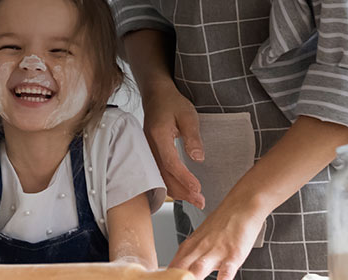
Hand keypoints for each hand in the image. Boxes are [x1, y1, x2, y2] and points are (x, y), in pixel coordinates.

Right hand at [140, 82, 206, 208]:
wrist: (156, 96)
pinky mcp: (150, 154)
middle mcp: (149, 147)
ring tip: (194, 200)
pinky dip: (170, 184)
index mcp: (158, 136)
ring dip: (177, 191)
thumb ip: (193, 137)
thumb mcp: (188, 115)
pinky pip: (158, 173)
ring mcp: (147, 152)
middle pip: (163, 176)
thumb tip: (198, 159)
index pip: (171, 163)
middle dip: (182, 191)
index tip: (197, 188)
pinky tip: (181, 191)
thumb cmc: (172, 103)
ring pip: (160, 178)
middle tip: (200, 201)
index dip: (184, 178)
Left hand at [168, 205, 262, 279]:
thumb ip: (189, 255)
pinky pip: (227, 271)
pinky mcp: (233, 254)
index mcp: (189, 247)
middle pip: (180, 269)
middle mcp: (199, 250)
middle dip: (175, 278)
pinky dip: (222, 279)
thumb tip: (178, 268)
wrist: (242, 205)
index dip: (166, 276)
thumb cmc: (222, 222)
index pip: (172, 266)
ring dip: (191, 278)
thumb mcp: (200, 238)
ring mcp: (216, 252)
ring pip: (198, 269)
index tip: (163, 279)